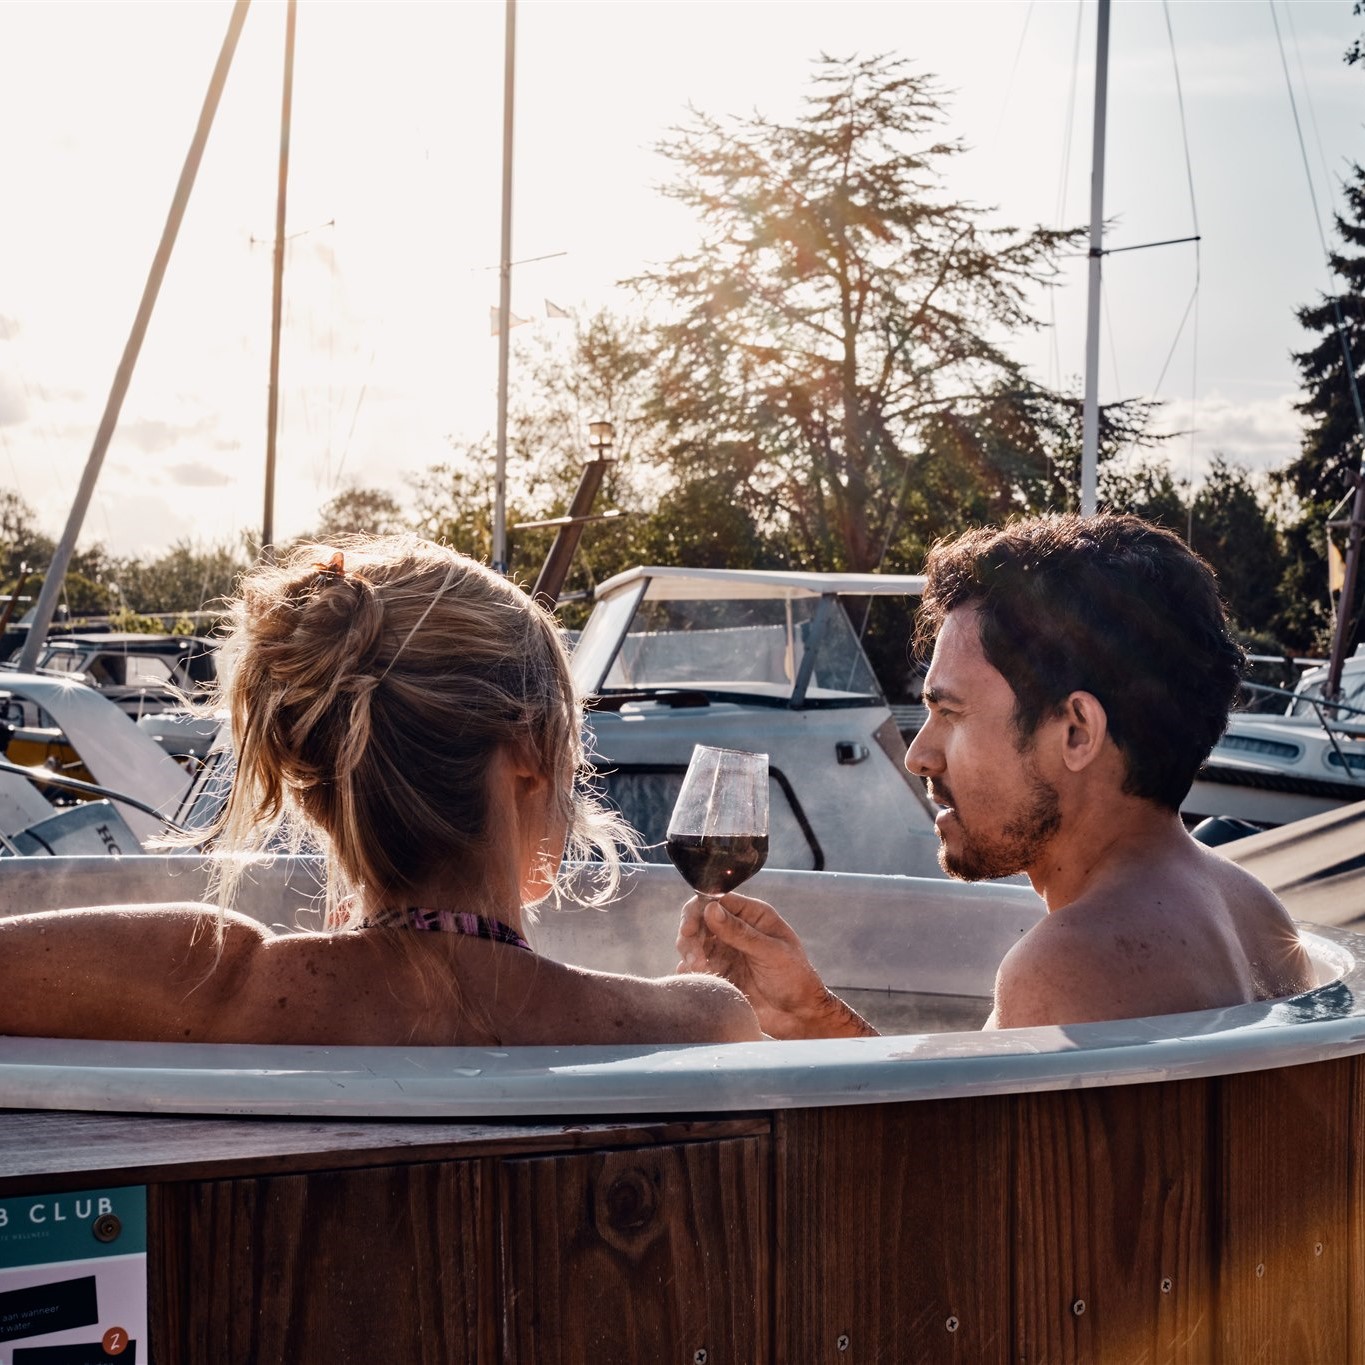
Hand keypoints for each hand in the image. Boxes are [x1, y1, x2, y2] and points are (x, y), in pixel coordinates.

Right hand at [675, 893, 876, 1039]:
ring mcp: (726, 951)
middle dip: (691, 936)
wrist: (798, 1016)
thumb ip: (740, 932)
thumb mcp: (771, 952)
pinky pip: (695, 965)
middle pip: (699, 920)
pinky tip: (696, 977)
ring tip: (699, 969)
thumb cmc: (795, 979)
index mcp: (753, 915)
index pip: (717, 900)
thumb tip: (710, 909)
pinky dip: (689, 969)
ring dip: (689, 953)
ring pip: (694, 942)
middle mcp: (736, 928)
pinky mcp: (720, 972)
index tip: (689, 929)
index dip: (698, 911)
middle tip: (695, 958)